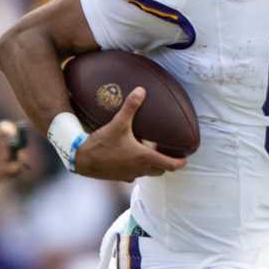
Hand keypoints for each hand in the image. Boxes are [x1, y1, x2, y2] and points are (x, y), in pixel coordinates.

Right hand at [72, 87, 186, 181]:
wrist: (82, 160)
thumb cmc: (102, 144)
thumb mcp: (118, 123)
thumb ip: (131, 107)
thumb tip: (141, 90)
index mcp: (144, 158)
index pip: (170, 165)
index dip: (180, 163)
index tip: (185, 159)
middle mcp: (140, 169)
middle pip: (160, 170)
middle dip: (165, 162)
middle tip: (165, 151)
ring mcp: (130, 175)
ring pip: (148, 173)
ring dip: (151, 164)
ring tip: (147, 150)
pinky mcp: (120, 177)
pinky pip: (135, 174)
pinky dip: (138, 167)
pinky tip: (130, 156)